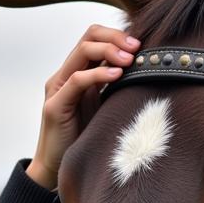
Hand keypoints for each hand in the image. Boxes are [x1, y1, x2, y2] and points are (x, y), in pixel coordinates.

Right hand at [26, 25, 140, 189]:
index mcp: (77, 72)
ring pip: (83, 51)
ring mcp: (58, 87)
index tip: (142, 44)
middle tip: (138, 47)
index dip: (118, 34)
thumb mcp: (105, 107)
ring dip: (110, 50)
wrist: (56, 168)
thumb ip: (117, 87)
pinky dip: (98, 73)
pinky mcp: (56, 105)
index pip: (94, 37)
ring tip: (131, 58)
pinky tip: (118, 75)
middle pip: (89, 36)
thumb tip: (147, 72)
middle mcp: (65, 74)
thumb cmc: (85, 138)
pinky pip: (77, 80)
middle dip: (116, 37)